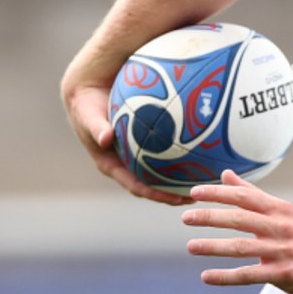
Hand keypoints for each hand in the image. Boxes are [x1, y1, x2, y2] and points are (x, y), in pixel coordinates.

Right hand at [62, 82, 192, 205]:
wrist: (87, 94)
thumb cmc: (86, 107)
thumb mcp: (88, 117)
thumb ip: (97, 127)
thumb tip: (105, 138)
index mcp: (112, 166)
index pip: (137, 187)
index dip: (157, 195)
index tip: (176, 199)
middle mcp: (125, 165)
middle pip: (153, 185)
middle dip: (174, 192)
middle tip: (198, 195)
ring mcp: (134, 155)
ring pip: (161, 171)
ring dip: (181, 177)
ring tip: (206, 178)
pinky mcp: (142, 143)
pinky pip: (164, 151)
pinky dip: (180, 152)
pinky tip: (201, 147)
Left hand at [183, 171, 292, 293]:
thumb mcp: (281, 211)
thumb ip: (252, 194)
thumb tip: (225, 174)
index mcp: (279, 209)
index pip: (244, 196)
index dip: (218, 193)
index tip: (195, 193)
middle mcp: (281, 227)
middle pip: (240, 219)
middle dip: (210, 217)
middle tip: (186, 217)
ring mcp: (282, 251)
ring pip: (241, 247)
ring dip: (213, 247)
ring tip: (191, 246)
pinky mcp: (282, 273)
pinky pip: (249, 275)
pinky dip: (225, 276)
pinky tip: (206, 276)